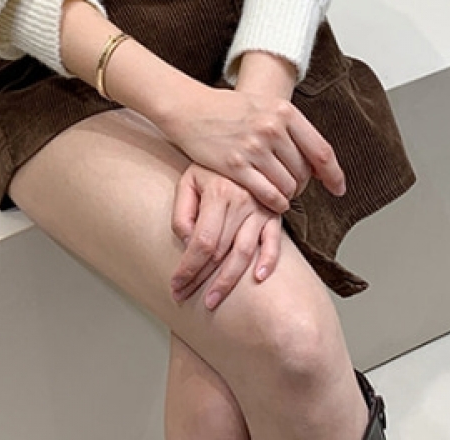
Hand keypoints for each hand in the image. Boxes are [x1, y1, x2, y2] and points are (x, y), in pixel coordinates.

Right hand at [160, 83, 344, 213]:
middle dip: (303, 185)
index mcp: (284, 111)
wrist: (190, 108)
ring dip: (288, 195)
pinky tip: (273, 201)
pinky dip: (275, 203)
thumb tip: (318, 162)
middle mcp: (272, 128)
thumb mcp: (265, 107)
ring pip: (288, 186)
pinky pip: (268, 194)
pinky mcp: (235, 166)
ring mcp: (253, 148)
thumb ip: (292, 129)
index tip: (338, 188)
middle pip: (304, 172)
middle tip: (295, 188)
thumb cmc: (229, 109)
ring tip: (281, 193)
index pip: (321, 151)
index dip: (334, 175)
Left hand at [170, 163, 283, 310]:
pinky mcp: (274, 214)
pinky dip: (269, 261)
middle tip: (185, 297)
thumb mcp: (188, 181)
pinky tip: (258, 279)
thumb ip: (182, 212)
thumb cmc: (209, 168)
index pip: (202, 241)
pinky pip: (274, 241)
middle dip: (201, 280)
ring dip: (228, 281)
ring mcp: (260, 209)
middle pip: (221, 252)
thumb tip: (188, 242)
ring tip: (212, 301)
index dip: (187, 268)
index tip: (175, 285)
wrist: (239, 147)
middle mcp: (242, 202)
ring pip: (245, 252)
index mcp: (219, 193)